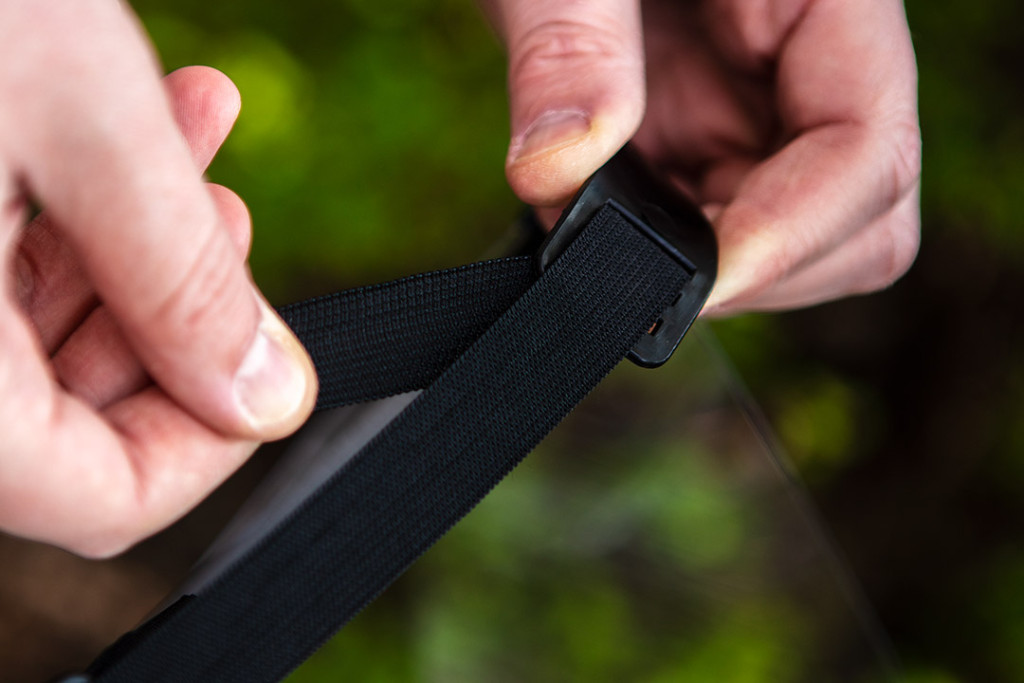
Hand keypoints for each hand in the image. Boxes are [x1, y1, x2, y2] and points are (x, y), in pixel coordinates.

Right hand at [0, 3, 316, 556]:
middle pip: (65, 425)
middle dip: (174, 318)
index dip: (212, 445)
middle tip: (232, 215)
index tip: (273, 368)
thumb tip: (268, 398)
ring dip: (129, 246)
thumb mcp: (78, 120)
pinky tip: (125, 123)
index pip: (102, 502)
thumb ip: (182, 281)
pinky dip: (58, 210)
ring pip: (21, 338)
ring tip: (192, 139)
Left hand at [484, 0, 920, 313]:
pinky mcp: (707, 144)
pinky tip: (590, 220)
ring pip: (792, 246)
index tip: (696, 280)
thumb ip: (570, 49)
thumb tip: (557, 170)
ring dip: (703, 267)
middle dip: (756, 268)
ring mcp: (759, 116)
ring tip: (597, 224)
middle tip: (637, 264)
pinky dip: (657, 252)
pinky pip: (715, 233)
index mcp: (824, 1)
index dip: (792, 235)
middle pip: (855, 221)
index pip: (868, 148)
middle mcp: (810, 72)